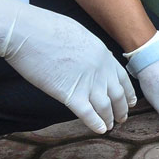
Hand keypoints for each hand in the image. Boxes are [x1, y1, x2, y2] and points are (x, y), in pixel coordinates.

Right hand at [0, 0, 135, 133]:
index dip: (128, 92)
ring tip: (110, 126)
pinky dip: (96, 123)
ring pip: (106, 107)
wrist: (27, 32)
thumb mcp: (80, 34)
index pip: (122, 78)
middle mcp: (101, 71)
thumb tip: (90, 57)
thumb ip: (90, 50)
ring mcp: (87, 83)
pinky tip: (100, 130)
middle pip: (118, 95)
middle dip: (121, 109)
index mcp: (104, 56)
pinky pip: (88, 114)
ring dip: (109, 119)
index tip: (131, 101)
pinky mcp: (70, 94)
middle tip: (122, 118)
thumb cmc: (47, 28)